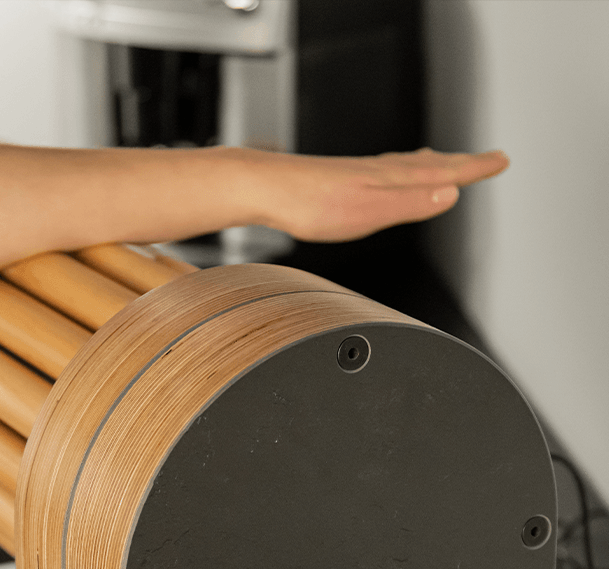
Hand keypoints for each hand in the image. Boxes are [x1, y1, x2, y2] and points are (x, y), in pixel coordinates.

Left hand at [250, 147, 509, 242]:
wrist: (266, 190)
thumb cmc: (311, 203)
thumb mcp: (370, 211)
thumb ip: (411, 203)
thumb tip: (451, 194)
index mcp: (392, 179)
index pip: (444, 173)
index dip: (474, 169)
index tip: (501, 161)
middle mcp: (379, 171)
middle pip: (430, 166)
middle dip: (461, 164)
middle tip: (487, 160)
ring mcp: (358, 175)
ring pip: (406, 167)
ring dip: (432, 165)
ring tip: (445, 163)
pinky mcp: (339, 181)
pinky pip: (382, 173)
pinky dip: (398, 171)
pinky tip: (384, 177)